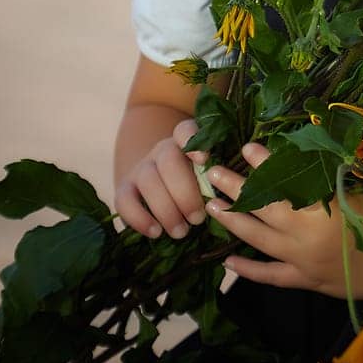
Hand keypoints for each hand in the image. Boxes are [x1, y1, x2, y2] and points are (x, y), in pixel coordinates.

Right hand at [113, 121, 209, 240]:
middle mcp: (162, 151)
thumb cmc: (198, 183)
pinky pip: (124, 200)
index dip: (192, 142)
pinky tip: (156, 232)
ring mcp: (142, 168)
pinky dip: (139, 218)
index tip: (204, 160)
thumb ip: (218, 179)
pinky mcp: (125, 188)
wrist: (162, 183)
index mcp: (186, 143)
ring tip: (181, 232)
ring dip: (165, 208)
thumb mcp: (209, 174)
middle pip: (169, 160)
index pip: (185, 130)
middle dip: (184, 192)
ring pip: (148, 180)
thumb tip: (238, 196)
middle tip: (198, 219)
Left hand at [205, 144, 359, 295]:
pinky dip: (248, 269)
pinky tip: (227, 260)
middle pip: (264, 209)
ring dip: (234, 222)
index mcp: (323, 210)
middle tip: (213, 172)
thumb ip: (324, 180)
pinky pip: (270, 277)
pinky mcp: (303, 281)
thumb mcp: (355, 192)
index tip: (247, 147)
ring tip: (212, 205)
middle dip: (237, 189)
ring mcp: (302, 261)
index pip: (286, 182)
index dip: (265, 164)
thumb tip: (296, 157)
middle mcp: (307, 236)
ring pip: (259, 240)